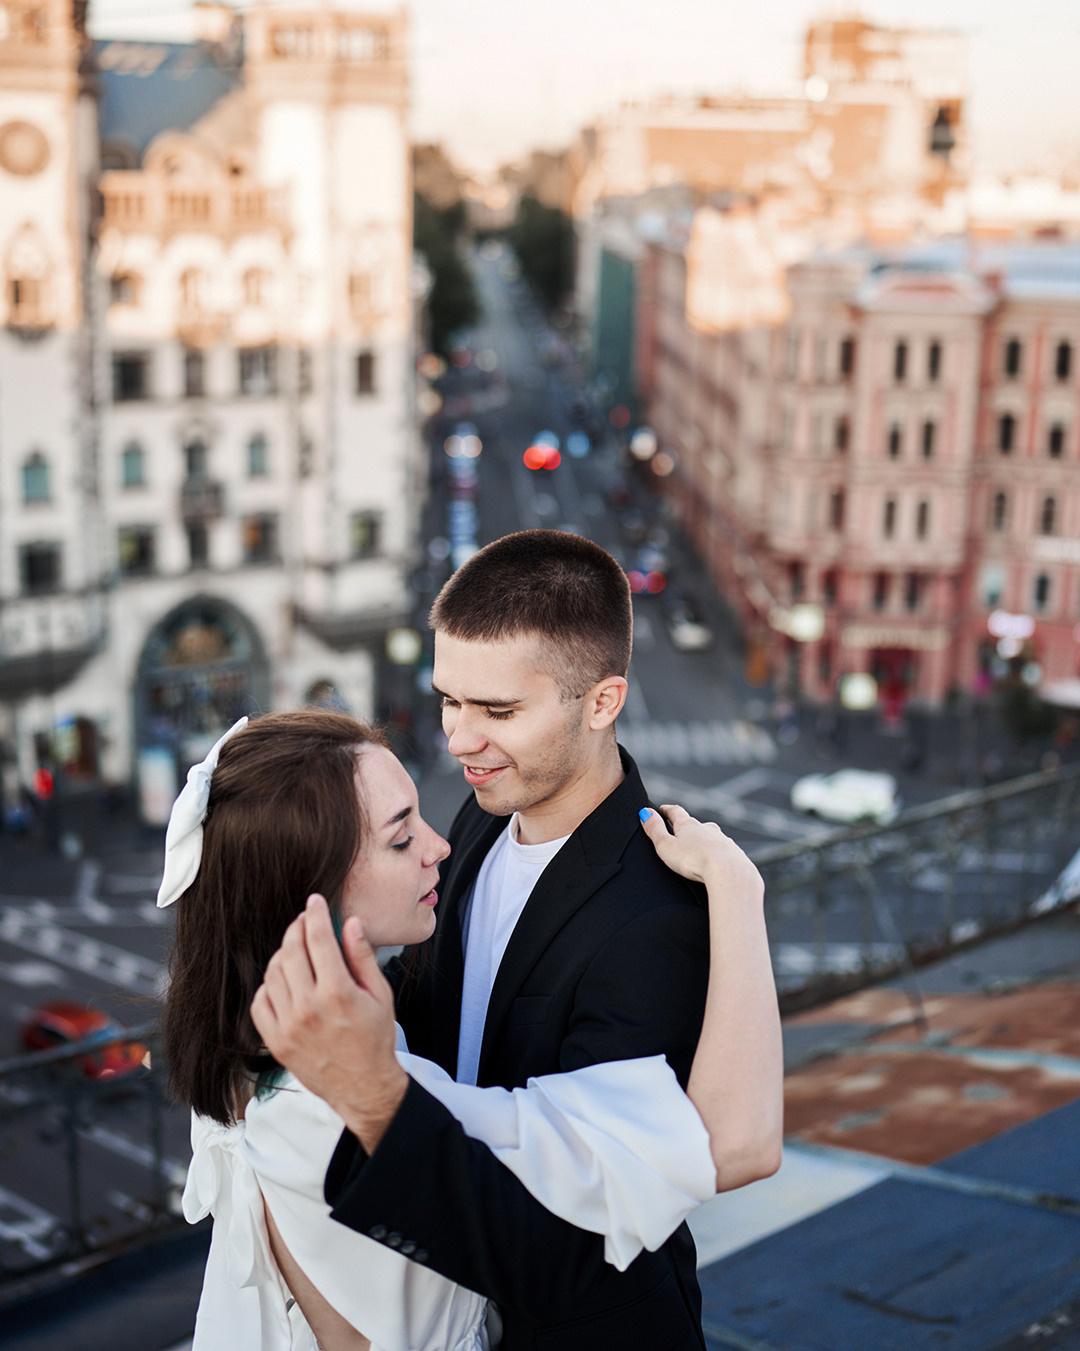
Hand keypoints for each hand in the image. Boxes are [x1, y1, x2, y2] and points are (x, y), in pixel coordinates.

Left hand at [250, 894, 407, 1150]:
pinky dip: (268, 985)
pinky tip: (283, 981)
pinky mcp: (276, 1041)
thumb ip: (363, 957)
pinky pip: (261, 1002)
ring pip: (273, 973)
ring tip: (296, 949)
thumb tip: (351, 924)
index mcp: (337, 993)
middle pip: (291, 951)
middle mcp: (308, 1007)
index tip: (315, 902)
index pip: (319, 939)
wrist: (363, 1087)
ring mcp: (288, 1026)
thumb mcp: (381, 995)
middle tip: (304, 919)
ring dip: (283, 953)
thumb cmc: (376, 1039)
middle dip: (297, 928)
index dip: (315, 914)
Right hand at [639, 804, 762, 904]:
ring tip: (697, 847)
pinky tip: (715, 861)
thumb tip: (645, 812)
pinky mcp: (734, 853)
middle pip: (695, 824)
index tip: (662, 809)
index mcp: (688, 825)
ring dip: (703, 839)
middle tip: (679, 828)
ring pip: (711, 836)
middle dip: (686, 826)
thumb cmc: (695, 860)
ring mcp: (722, 840)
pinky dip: (716, 853)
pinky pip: (723, 850)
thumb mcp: (666, 846)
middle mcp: (707, 829)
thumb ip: (655, 829)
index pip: (676, 812)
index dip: (667, 810)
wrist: (728, 871)